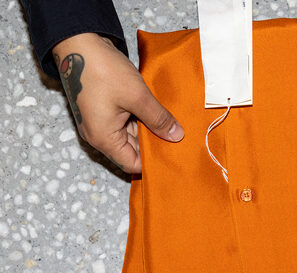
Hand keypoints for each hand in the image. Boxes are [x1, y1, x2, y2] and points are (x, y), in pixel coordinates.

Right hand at [52, 33, 184, 172]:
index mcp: (104, 138)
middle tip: (177, 140)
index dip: (152, 162)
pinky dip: (140, 121)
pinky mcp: (102, 111)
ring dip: (148, 131)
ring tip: (170, 127)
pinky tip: (157, 115)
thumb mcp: (137, 96)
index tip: (173, 155)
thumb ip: (159, 119)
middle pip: (131, 152)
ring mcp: (99, 124)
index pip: (132, 164)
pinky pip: (125, 124)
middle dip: (153, 146)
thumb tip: (177, 136)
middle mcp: (99, 136)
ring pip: (130, 136)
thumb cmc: (102, 69)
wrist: (78, 41)